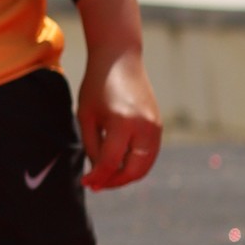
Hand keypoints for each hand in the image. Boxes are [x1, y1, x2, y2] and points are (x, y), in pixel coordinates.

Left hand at [77, 0, 161, 190]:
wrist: (120, 60)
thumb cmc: (97, 86)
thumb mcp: (86, 116)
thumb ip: (92, 146)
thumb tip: (98, 173)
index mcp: (123, 123)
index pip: (111, 163)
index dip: (97, 177)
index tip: (85, 183)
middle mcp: (144, 127)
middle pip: (134, 170)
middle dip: (115, 182)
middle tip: (97, 184)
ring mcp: (155, 127)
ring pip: (145, 166)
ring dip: (126, 175)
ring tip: (106, 175)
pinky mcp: (159, 126)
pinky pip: (149, 154)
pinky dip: (135, 163)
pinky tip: (117, 162)